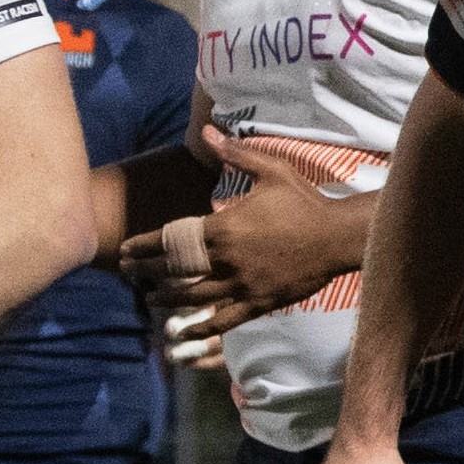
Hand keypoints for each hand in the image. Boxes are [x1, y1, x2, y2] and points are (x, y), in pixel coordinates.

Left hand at [116, 127, 366, 356]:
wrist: (338, 237)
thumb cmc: (305, 202)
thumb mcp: (271, 170)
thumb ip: (235, 153)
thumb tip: (208, 131)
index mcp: (224, 228)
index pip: (171, 239)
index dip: (144, 246)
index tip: (125, 249)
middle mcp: (227, 260)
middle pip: (175, 270)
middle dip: (146, 271)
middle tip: (127, 272)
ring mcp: (243, 285)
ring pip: (194, 297)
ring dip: (167, 300)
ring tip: (150, 300)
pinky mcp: (260, 302)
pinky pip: (224, 320)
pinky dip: (202, 328)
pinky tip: (186, 333)